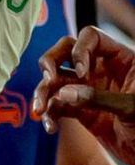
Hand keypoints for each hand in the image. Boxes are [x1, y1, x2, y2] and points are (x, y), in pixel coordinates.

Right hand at [36, 29, 134, 162]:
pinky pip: (57, 105)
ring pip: (56, 80)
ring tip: (40, 109)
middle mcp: (100, 69)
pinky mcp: (80, 111)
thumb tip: (63, 93)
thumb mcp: (131, 107)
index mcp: (120, 59)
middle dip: (51, 63)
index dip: (80, 50)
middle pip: (65, 51)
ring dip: (43, 92)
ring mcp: (88, 89)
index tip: (81, 73)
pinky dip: (50, 114)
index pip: (91, 38)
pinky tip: (50, 127)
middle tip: (48, 79)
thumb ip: (99, 98)